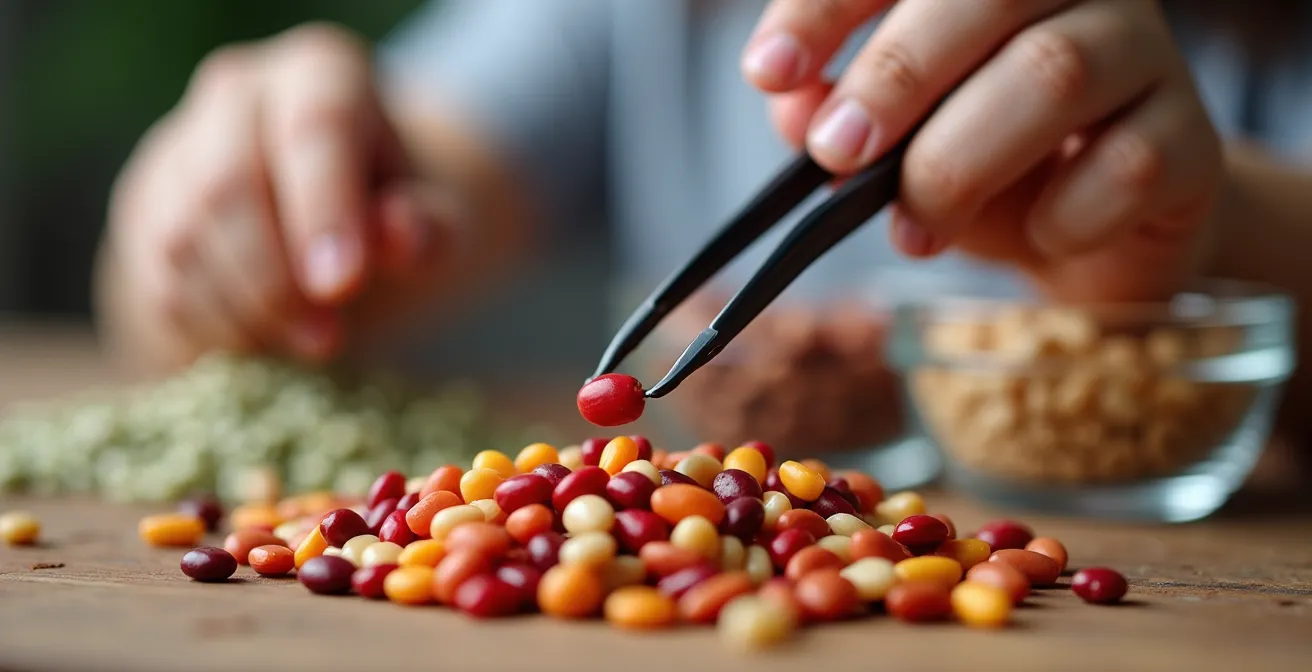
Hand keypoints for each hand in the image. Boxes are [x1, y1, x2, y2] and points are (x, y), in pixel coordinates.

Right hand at [103, 24, 462, 367]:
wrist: (330, 232)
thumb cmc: (392, 217)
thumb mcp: (434, 218)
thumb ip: (427, 228)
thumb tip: (402, 236)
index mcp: (320, 74)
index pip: (315, 126)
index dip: (325, 208)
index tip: (342, 284)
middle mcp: (238, 93)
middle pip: (231, 183)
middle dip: (277, 277)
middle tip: (328, 339)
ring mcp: (179, 146)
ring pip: (185, 237)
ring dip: (246, 310)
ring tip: (311, 345)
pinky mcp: (146, 207)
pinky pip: (161, 278)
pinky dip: (213, 326)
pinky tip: (266, 345)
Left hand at [742, 0, 1223, 300]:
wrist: (1091, 237)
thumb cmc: (983, 168)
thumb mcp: (893, 144)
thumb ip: (836, 116)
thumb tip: (795, 108)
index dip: (826, 9)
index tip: (767, 73)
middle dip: (895, 75)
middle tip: (838, 153)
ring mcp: (1148, 54)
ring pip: (1051, 74)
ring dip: (959, 162)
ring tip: (914, 227)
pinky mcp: (1194, 139)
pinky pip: (1124, 167)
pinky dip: (1057, 217)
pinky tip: (1036, 235)